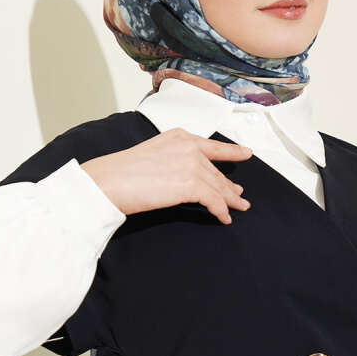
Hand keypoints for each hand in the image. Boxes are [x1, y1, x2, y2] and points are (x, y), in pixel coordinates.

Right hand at [80, 127, 252, 224]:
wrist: (110, 181)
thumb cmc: (122, 173)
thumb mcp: (153, 156)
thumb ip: (173, 161)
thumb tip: (185, 178)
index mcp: (179, 136)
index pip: (211, 146)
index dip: (231, 151)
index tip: (246, 153)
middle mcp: (189, 146)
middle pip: (215, 171)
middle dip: (228, 185)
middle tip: (239, 195)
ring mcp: (192, 164)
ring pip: (218, 186)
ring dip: (230, 200)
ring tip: (239, 209)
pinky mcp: (192, 184)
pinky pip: (214, 201)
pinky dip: (221, 211)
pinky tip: (224, 219)